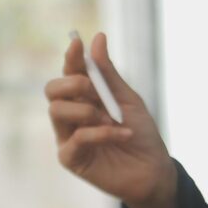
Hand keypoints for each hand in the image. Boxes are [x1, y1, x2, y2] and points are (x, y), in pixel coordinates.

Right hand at [44, 32, 175, 207]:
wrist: (155, 169)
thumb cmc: (141, 135)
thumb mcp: (128, 100)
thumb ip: (109, 74)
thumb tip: (97, 37)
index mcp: (83, 98)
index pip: (69, 73)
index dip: (71, 57)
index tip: (78, 44)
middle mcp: (71, 116)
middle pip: (52, 90)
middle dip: (72, 84)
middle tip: (94, 91)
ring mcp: (68, 137)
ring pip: (56, 111)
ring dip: (87, 111)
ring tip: (112, 119)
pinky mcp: (71, 158)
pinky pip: (77, 138)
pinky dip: (101, 132)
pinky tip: (122, 134)